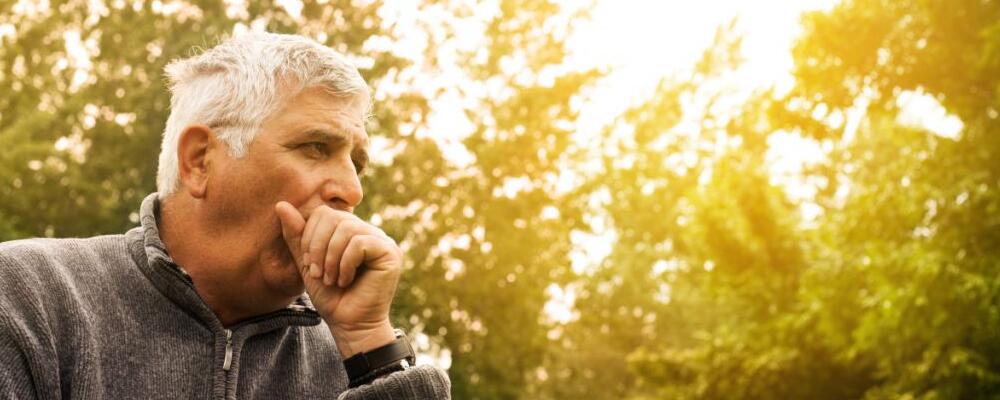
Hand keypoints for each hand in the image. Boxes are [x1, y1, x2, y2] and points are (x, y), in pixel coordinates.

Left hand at [274, 202, 400, 356]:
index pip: (324, 213)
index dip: (310, 235)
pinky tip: (346, 280)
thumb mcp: (307, 264)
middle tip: (318, 273)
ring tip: (332, 280)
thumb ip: (297, 236)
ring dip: (331, 258)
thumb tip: (281, 205)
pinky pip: (360, 243)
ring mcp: (382, 241)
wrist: (350, 326)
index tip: (309, 264)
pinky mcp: (390, 253)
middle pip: (335, 217)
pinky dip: (345, 264)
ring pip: (346, 229)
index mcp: (351, 232)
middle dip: (318, 247)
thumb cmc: (332, 298)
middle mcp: (369, 232)